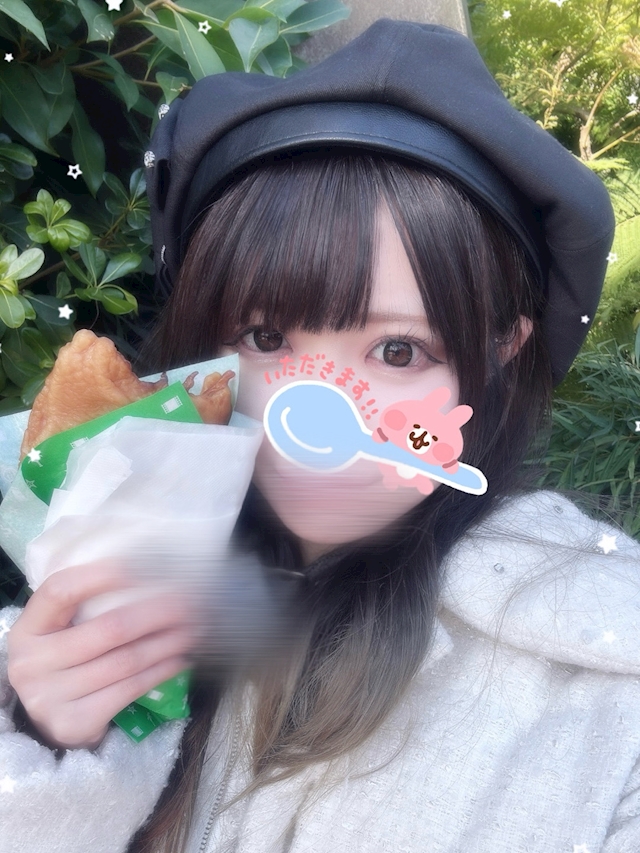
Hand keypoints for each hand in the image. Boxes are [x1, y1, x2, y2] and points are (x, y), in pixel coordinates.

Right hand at [7, 561, 193, 750]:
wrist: (52, 721)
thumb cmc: (65, 663)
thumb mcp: (60, 632)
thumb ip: (86, 607)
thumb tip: (149, 573)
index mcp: (27, 630)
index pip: (61, 591)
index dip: (102, 576)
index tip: (143, 568)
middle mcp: (32, 664)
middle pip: (109, 628)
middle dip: (157, 612)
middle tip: (187, 603)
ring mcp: (49, 697)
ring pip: (126, 660)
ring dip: (166, 642)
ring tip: (190, 630)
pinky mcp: (74, 723)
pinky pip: (130, 689)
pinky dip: (161, 672)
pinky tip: (178, 660)